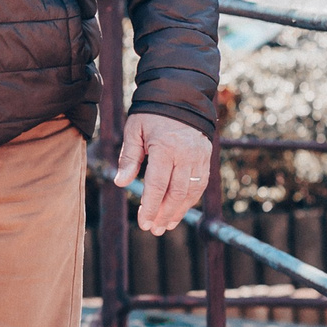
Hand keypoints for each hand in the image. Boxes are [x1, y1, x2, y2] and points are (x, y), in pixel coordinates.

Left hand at [114, 112, 214, 235]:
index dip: (151, 207)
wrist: (181, 96)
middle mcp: (185, 155)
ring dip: (178, 212)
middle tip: (153, 230)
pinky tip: (179, 210)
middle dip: (164, 214)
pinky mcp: (206, 158)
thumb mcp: (134, 130)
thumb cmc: (152, 114)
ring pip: (191, 193)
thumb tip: (120, 183)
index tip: (143, 223)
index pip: (157, 185)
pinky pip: (200, 185)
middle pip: (176, 193)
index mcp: (165, 148)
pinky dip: (190, 201)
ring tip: (165, 226)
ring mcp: (199, 157)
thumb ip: (129, 157)